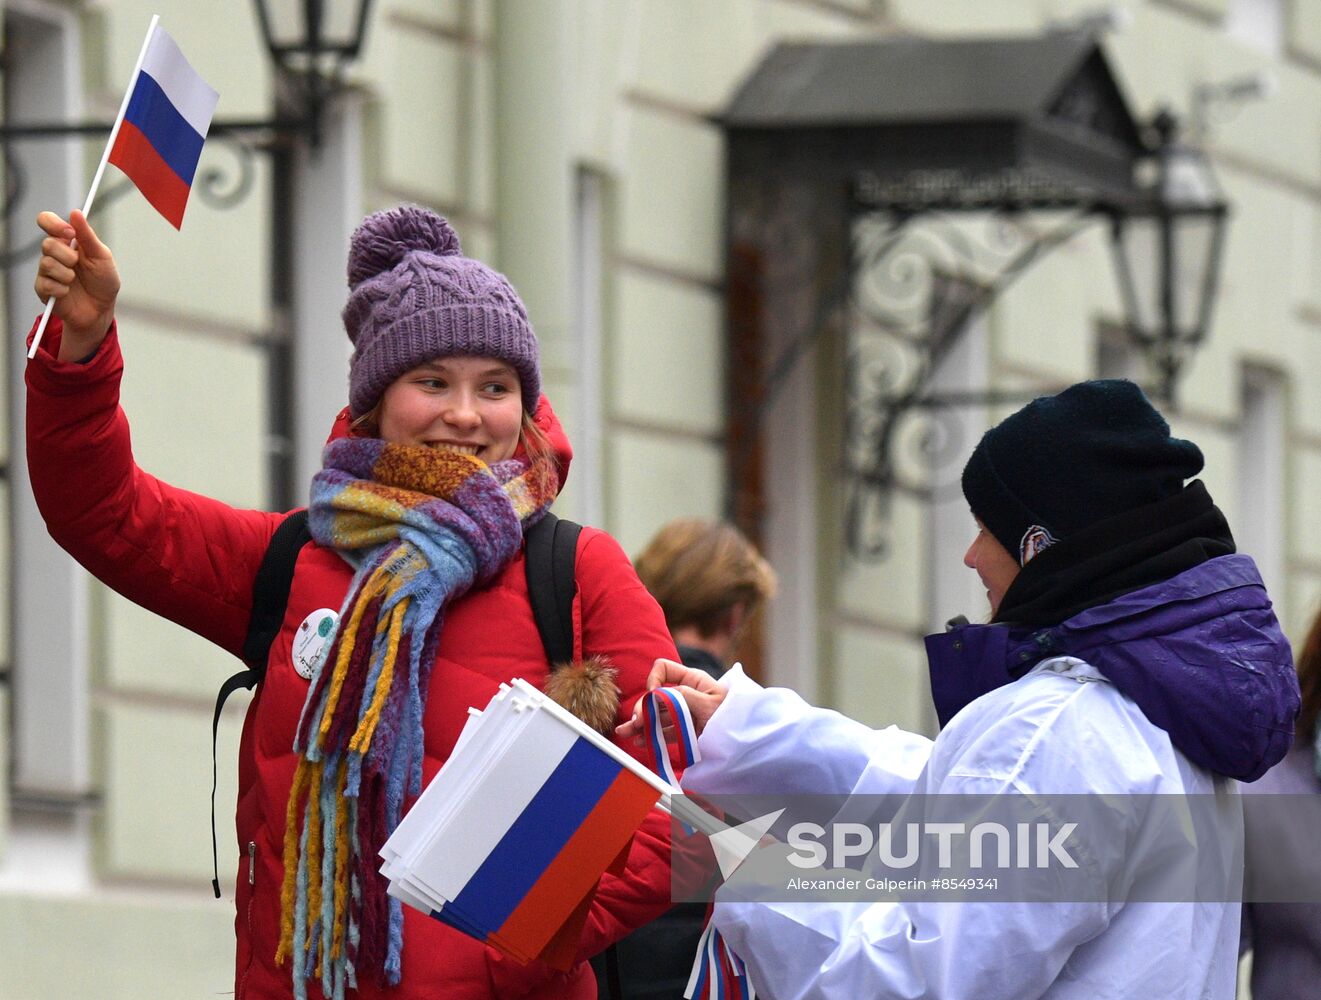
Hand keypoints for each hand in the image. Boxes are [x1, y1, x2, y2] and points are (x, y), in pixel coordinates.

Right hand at [34, 210, 119, 360]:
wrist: (101, 310)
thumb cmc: (103, 281)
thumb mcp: (102, 256)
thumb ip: (88, 236)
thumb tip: (76, 213)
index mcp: (66, 241)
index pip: (46, 221)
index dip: (54, 224)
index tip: (70, 233)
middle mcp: (53, 253)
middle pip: (47, 243)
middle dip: (67, 255)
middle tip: (78, 263)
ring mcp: (47, 271)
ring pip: (47, 263)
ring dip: (67, 273)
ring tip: (75, 280)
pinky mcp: (43, 289)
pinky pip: (46, 284)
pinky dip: (62, 289)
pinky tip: (68, 292)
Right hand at [615, 657, 727, 742]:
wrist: (747, 740)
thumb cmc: (734, 716)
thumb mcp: (710, 703)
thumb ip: (683, 696)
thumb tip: (657, 695)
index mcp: (692, 680)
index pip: (664, 669)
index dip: (654, 680)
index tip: (652, 695)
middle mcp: (684, 694)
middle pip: (655, 696)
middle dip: (642, 707)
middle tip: (635, 723)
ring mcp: (683, 713)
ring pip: (656, 715)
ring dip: (641, 723)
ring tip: (626, 733)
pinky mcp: (684, 730)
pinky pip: (663, 731)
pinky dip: (651, 736)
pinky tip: (640, 741)